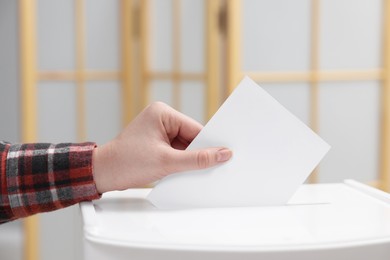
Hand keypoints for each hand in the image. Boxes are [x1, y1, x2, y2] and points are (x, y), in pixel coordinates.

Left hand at [92, 102, 231, 192]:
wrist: (102, 173)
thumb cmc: (127, 162)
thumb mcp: (166, 161)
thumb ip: (197, 159)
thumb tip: (223, 154)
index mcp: (162, 113)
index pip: (195, 128)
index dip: (208, 144)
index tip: (224, 156)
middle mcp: (160, 118)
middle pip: (190, 137)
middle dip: (197, 153)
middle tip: (211, 167)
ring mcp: (157, 130)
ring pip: (184, 145)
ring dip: (188, 159)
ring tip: (191, 172)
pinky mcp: (155, 142)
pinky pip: (175, 150)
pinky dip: (180, 162)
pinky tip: (182, 171)